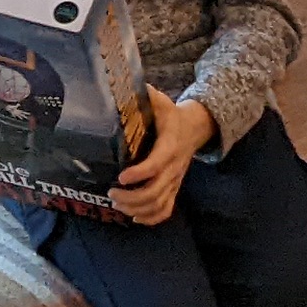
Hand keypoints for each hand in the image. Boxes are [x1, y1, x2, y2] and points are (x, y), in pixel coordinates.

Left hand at [110, 90, 215, 225]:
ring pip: (159, 203)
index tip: (121, 176)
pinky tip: (135, 217)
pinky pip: (166, 209)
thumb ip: (146, 96)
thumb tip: (127, 87)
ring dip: (137, 208)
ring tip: (117, 203)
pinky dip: (151, 218)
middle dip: (132, 196)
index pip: (157, 164)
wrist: (194, 129)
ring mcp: (175, 180)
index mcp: (170, 146)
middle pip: (156, 191)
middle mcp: (174, 167)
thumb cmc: (171, 116)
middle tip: (112, 192)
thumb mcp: (161, 102)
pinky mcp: (174, 188)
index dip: (140, 173)